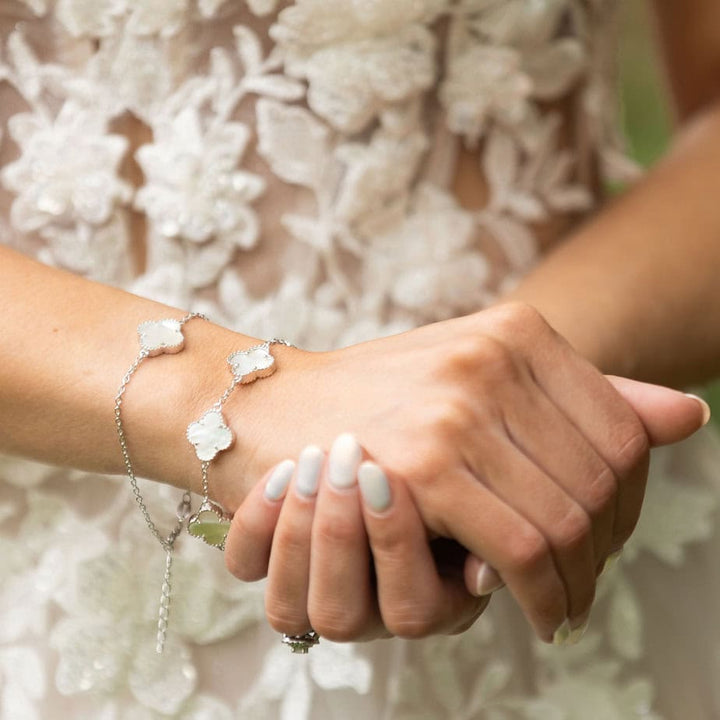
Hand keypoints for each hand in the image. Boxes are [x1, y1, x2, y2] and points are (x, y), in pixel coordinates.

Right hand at [218, 303, 706, 641]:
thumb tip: (689, 416)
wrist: (274, 406)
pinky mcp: (421, 460)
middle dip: (600, 553)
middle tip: (578, 587)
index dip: (627, 503)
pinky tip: (531, 606)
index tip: (603, 542)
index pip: (621, 434)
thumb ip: (579, 396)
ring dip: (573, 582)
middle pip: (601, 483)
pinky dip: (538, 592)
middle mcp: (491, 359)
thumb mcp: (477, 376)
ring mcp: (457, 405)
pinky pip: (519, 547)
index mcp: (515, 331)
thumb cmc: (376, 400)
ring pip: (568, 521)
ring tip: (559, 607)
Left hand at [227, 438, 488, 640]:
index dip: (396, 547)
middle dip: (341, 535)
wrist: (370, 433)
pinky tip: (283, 470)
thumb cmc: (439, 463)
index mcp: (425, 603)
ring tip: (317, 457)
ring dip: (300, 528)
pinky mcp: (263, 562)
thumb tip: (486, 572)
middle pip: (342, 615)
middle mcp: (365, 612)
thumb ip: (483, 530)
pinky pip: (245, 565)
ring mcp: (309, 594)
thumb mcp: (470, 492)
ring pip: (288, 607)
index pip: (411, 610)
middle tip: (349, 458)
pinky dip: (255, 522)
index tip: (391, 475)